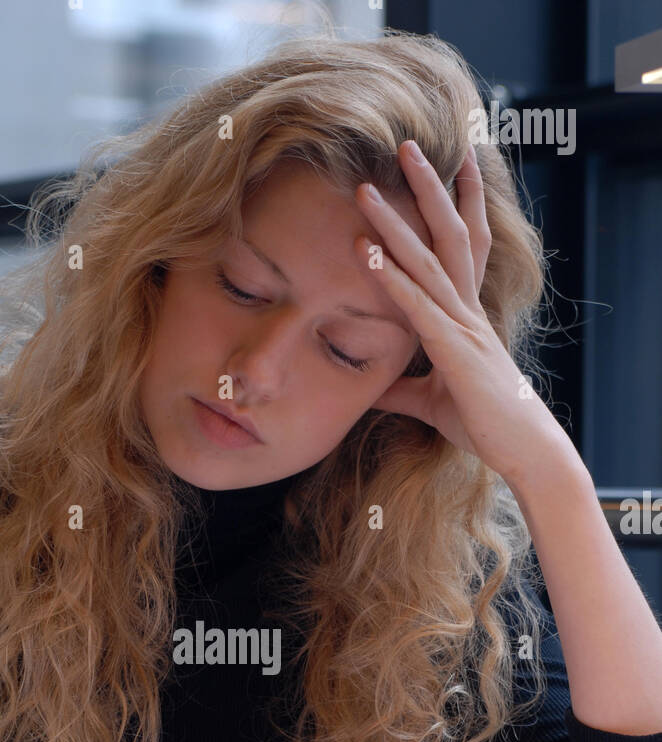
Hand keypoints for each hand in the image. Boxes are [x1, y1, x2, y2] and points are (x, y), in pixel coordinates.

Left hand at [354, 140, 571, 482]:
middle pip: (448, 234)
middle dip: (428, 187)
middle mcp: (467, 308)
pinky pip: (417, 305)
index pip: (463, 244)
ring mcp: (463, 324)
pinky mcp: (454, 350)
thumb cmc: (484, 423)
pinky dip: (390, 278)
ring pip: (427, 260)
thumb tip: (369, 388)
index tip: (449, 161)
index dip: (457, 202)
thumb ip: (399, 389)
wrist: (521, 449)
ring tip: (367, 188)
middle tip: (408, 144)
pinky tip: (367, 253)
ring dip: (394, 222)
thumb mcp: (430, 401)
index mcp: (466, 313)